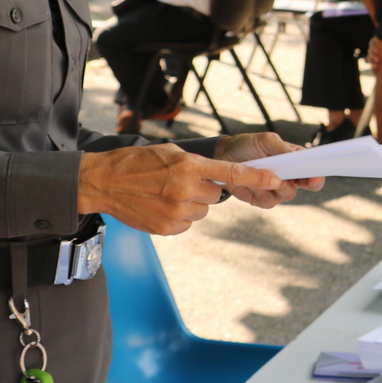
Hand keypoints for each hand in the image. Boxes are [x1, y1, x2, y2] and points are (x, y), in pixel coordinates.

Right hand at [77, 142, 284, 235]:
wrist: (104, 183)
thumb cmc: (137, 163)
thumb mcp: (170, 153)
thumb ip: (198, 164)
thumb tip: (222, 177)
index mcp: (188, 167)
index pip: (231, 173)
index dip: (257, 178)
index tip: (277, 180)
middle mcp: (185, 191)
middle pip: (216, 194)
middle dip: (205, 188)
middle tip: (181, 181)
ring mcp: (177, 212)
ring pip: (203, 210)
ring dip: (192, 203)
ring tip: (166, 193)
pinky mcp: (169, 229)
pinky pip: (189, 223)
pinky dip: (180, 216)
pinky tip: (161, 206)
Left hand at [215, 132, 322, 206]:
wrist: (223, 157)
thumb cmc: (248, 145)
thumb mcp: (266, 141)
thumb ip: (283, 148)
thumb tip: (297, 157)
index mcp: (295, 160)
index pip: (313, 170)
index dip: (317, 175)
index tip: (315, 176)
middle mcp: (290, 176)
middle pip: (306, 186)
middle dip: (301, 183)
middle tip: (291, 177)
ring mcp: (277, 189)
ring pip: (287, 195)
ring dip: (275, 185)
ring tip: (261, 173)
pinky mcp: (263, 199)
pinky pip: (268, 202)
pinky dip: (259, 191)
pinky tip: (250, 182)